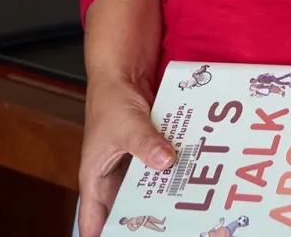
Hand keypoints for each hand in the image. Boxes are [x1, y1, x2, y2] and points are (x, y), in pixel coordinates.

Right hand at [76, 75, 177, 236]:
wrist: (124, 70)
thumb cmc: (110, 98)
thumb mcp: (126, 124)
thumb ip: (145, 144)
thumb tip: (167, 162)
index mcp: (97, 178)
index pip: (95, 220)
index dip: (107, 235)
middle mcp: (115, 176)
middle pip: (128, 208)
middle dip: (146, 218)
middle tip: (172, 226)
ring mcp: (134, 164)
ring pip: (149, 190)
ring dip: (165, 195)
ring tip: (187, 208)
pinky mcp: (151, 152)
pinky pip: (163, 168)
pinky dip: (176, 173)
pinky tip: (195, 180)